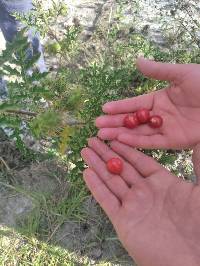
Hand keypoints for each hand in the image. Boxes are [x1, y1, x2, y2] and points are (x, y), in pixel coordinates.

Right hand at [81, 138, 199, 265]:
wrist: (191, 259)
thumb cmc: (199, 225)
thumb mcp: (199, 192)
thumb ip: (198, 166)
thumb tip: (198, 144)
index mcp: (161, 182)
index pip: (139, 160)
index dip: (126, 148)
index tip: (114, 137)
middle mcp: (144, 191)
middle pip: (121, 167)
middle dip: (106, 153)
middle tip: (93, 140)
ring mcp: (132, 205)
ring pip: (110, 180)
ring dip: (97, 165)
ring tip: (85, 150)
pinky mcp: (123, 220)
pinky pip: (106, 200)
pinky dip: (96, 187)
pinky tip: (86, 173)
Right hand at [96, 58, 199, 148]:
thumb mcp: (181, 74)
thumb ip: (158, 70)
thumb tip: (137, 61)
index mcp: (159, 98)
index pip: (134, 104)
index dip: (119, 106)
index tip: (103, 108)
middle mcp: (159, 115)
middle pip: (132, 120)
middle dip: (114, 122)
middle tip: (97, 125)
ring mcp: (165, 129)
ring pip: (138, 132)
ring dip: (120, 133)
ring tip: (103, 134)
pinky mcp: (173, 141)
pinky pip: (151, 142)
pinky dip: (136, 142)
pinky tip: (121, 140)